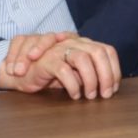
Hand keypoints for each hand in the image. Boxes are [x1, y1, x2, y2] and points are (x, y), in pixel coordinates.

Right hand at [0, 35, 120, 99]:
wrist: (23, 71)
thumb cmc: (51, 72)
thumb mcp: (75, 71)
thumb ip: (89, 71)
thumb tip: (107, 85)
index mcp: (84, 44)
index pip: (107, 51)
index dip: (114, 70)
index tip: (113, 88)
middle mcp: (74, 42)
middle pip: (98, 53)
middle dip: (106, 75)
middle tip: (104, 94)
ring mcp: (60, 49)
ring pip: (83, 59)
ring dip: (90, 79)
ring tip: (89, 95)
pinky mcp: (47, 60)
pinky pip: (64, 71)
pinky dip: (73, 85)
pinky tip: (74, 95)